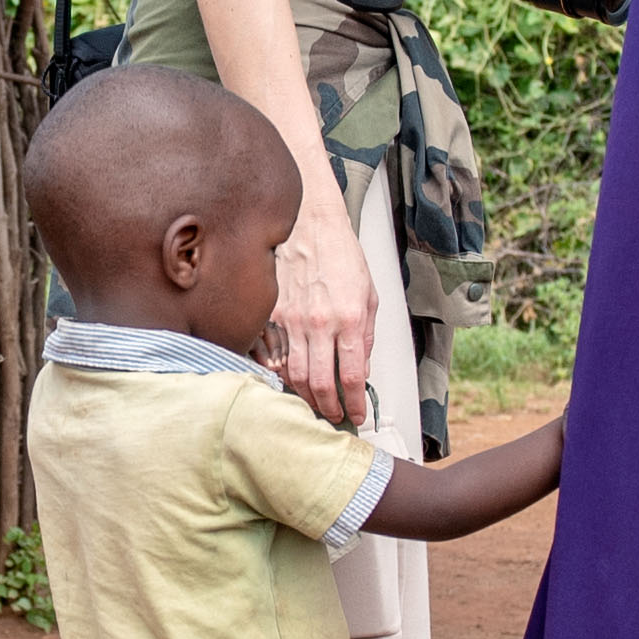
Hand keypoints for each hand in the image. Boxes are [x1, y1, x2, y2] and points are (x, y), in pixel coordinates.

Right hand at [271, 200, 370, 426]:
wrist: (309, 222)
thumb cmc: (340, 254)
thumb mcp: (369, 295)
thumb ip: (366, 336)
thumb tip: (361, 368)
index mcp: (348, 318)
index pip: (350, 377)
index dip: (355, 404)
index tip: (357, 415)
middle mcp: (318, 323)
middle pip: (319, 385)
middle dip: (328, 409)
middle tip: (334, 416)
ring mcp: (289, 320)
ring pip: (293, 376)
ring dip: (305, 397)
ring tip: (315, 403)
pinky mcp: (270, 314)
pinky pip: (271, 356)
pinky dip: (280, 375)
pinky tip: (289, 381)